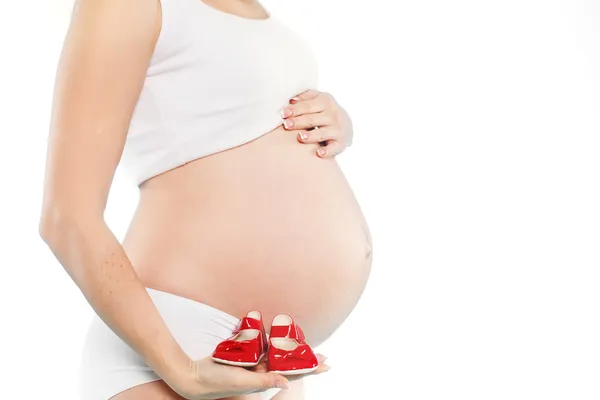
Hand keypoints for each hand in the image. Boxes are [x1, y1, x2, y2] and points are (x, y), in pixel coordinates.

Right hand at [169, 355, 329, 399]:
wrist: (192, 378)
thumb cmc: (217, 382)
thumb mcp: (242, 381)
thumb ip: (264, 381)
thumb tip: (287, 381)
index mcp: (264, 379)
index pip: (292, 372)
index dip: (310, 367)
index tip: (326, 362)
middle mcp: (261, 373)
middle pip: (288, 363)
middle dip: (305, 358)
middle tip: (321, 353)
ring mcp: (252, 366)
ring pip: (276, 356)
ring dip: (289, 349)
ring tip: (304, 342)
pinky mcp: (243, 358)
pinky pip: (260, 350)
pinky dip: (270, 344)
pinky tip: (277, 337)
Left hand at [281, 89, 353, 157]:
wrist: (346, 124)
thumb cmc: (324, 111)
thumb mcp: (318, 99)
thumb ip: (305, 97)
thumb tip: (291, 101)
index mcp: (325, 101)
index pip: (308, 105)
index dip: (295, 110)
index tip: (283, 114)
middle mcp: (333, 115)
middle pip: (312, 119)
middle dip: (299, 122)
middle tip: (286, 125)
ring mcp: (337, 130)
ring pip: (322, 133)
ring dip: (311, 136)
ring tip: (300, 137)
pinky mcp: (341, 143)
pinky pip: (334, 148)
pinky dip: (327, 151)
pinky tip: (319, 153)